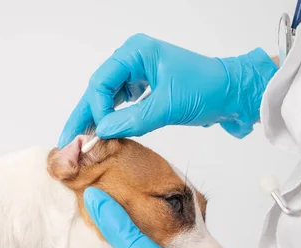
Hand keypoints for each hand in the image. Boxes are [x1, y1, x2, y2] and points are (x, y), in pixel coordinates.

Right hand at [58, 34, 276, 146]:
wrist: (233, 94)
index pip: (101, 81)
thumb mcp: (167, 106)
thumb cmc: (206, 90)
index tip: (98, 132)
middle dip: (84, 115)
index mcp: (136, 53)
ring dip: (96, 119)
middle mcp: (133, 61)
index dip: (95, 108)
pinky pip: (121, 104)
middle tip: (67, 140)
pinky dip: (112, 119)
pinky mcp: (145, 89)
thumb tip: (101, 132)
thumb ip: (132, 119)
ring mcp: (138, 75)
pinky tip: (104, 134)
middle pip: (98, 89)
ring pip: (107, 98)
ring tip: (81, 141)